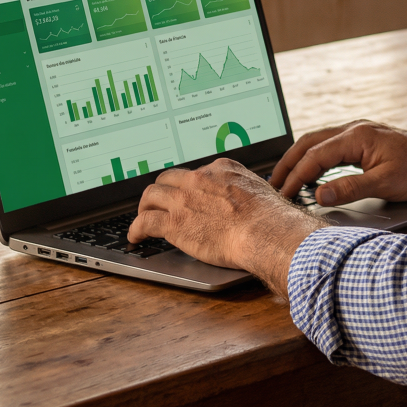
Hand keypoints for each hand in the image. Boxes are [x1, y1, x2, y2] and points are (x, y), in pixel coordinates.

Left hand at [128, 157, 324, 295]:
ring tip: (143, 218)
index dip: (187, 186)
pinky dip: (136, 229)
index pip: (195, 172)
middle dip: (161, 191)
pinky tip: (136, 237)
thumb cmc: (270, 217)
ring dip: (145, 207)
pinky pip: (145, 222)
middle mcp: (199, 179)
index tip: (186, 195)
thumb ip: (243, 190)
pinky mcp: (174, 223)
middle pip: (168, 179)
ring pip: (150, 196)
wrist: (265, 231)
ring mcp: (184, 200)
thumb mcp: (258, 190)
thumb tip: (246, 201)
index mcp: (221, 169)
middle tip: (159, 204)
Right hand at [269, 120, 406, 205]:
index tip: (282, 195)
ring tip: (286, 178)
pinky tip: (313, 172)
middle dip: (289, 163)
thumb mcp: (385, 184)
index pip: (315, 156)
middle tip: (273, 184)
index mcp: (357, 136)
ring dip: (301, 158)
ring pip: (319, 141)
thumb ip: (350, 189)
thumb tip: (319, 195)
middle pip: (310, 142)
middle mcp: (355, 128)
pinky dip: (316, 157)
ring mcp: (360, 131)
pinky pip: (332, 144)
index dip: (295, 176)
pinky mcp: (366, 139)